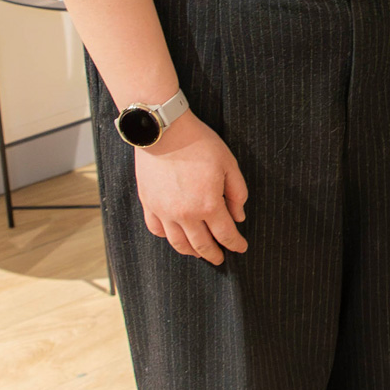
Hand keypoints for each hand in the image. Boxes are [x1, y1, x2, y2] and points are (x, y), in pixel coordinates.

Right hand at [132, 110, 247, 264]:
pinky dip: (168, 237)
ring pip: (178, 243)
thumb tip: (238, 217)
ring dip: (191, 251)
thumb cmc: (199, 144)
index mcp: (208, 205)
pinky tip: (175, 236)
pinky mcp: (148, 204)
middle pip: (202, 245)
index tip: (241, 248)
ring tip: (199, 252)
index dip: (236, 244)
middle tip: (220, 258)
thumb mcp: (229, 164)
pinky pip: (157, 230)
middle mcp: (185, 214)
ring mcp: (164, 211)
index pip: (226, 234)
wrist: (164, 131)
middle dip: (214, 254)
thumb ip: (237, 193)